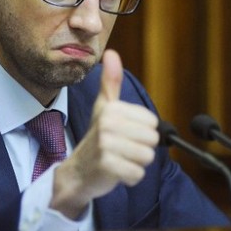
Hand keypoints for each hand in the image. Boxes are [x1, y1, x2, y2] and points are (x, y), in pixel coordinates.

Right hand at [50, 49, 158, 218]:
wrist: (77, 171)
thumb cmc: (97, 137)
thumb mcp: (103, 107)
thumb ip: (111, 81)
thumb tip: (111, 53)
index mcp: (112, 108)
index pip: (152, 123)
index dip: (141, 132)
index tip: (123, 134)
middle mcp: (108, 124)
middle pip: (152, 140)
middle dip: (140, 149)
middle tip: (121, 149)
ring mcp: (106, 145)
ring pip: (147, 157)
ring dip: (136, 163)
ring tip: (119, 159)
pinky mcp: (107, 166)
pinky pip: (137, 174)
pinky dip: (130, 177)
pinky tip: (116, 172)